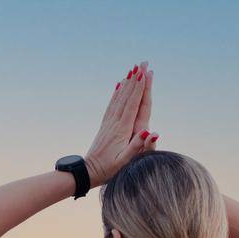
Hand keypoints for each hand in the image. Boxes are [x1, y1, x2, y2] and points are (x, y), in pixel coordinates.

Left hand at [86, 61, 157, 186]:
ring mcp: (108, 123)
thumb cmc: (108, 170)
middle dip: (135, 79)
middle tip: (142, 63)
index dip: (139, 88)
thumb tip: (150, 131)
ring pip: (119, 98)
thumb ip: (137, 146)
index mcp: (122, 130)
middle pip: (126, 97)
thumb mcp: (125, 162)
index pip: (132, 104)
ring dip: (127, 83)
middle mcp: (114, 123)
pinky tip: (119, 85)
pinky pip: (112, 105)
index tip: (144, 73)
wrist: (88, 172)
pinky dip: (117, 93)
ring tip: (133, 69)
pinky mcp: (105, 126)